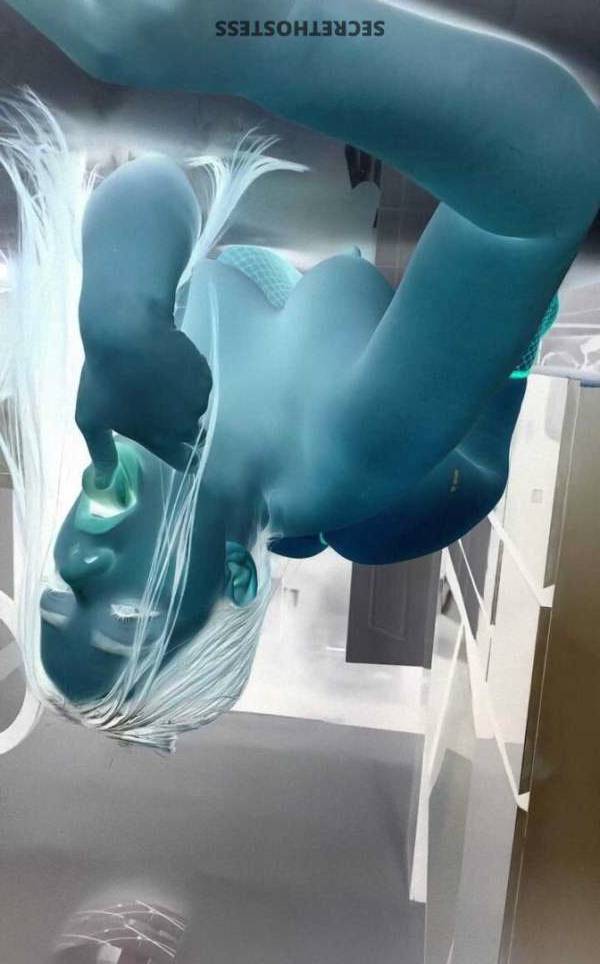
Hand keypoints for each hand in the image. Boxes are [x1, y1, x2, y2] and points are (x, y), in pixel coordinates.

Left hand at [76, 326, 211, 483]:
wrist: (128, 334)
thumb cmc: (105, 379)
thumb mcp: (92, 419)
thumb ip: (102, 453)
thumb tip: (102, 484)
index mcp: (160, 439)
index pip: (182, 460)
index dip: (185, 459)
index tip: (187, 455)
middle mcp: (185, 425)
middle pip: (193, 434)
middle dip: (183, 425)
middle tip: (167, 408)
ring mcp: (197, 399)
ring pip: (196, 405)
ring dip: (184, 399)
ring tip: (163, 380)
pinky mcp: (204, 375)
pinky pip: (200, 382)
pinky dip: (189, 377)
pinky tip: (171, 365)